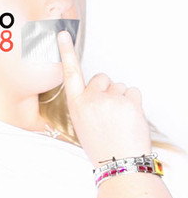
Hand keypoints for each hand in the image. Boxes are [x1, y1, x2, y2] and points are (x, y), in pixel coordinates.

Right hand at [57, 31, 151, 165]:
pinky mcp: (128, 102)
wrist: (120, 163)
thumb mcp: (82, 124)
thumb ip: (87, 104)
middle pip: (102, 78)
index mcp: (76, 105)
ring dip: (122, 99)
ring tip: (120, 120)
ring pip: (119, 87)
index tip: (63, 34)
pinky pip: (133, 92)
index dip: (66, 52)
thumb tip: (99, 91)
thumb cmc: (101, 146)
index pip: (70, 73)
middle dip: (108, 89)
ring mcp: (110, 100)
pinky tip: (129, 119)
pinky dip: (134, 103)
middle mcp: (90, 99)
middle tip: (109, 111)